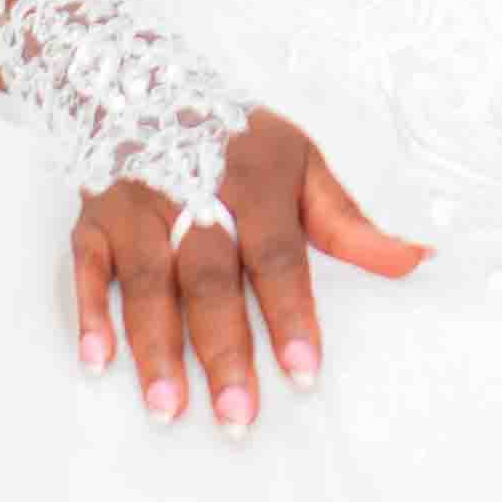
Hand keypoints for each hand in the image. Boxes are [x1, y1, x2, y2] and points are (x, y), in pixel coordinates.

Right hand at [69, 107, 427, 434]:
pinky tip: (98, 361)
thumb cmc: (237, 142)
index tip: (304, 372)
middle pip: (210, 279)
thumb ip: (348, 222)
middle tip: (238, 414)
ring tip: (169, 408)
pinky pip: (87, 267)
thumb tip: (415, 259)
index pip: (277, 255)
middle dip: (224, 349)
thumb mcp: (301, 165)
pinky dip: (89, 312)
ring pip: (148, 282)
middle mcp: (194, 191)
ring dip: (156, 347)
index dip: (291, 312)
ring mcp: (138, 206)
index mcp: (255, 180)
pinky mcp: (94, 218)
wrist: (145, 87)